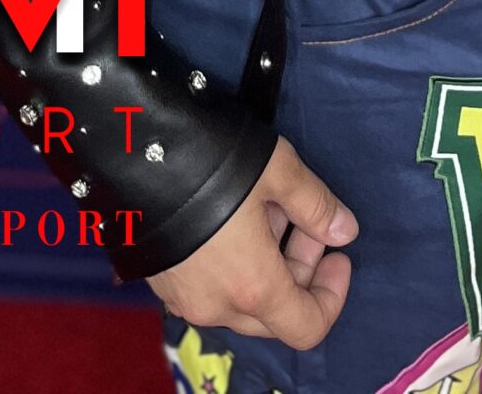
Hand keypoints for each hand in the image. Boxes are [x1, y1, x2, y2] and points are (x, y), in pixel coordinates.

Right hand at [148, 135, 357, 347]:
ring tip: (269, 208)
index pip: (308, 327)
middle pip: (276, 313)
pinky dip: (235, 266)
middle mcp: (218, 306)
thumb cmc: (216, 164)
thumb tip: (346, 232)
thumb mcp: (278, 172)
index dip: (333, 296)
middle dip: (301, 270)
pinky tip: (234, 218)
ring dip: (268, 265)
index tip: (338, 255)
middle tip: (305, 221)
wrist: (135, 154)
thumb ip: (316, 206)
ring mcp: (186, 299)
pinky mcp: (165, 283)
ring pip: (243, 299)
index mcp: (254, 287)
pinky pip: (213, 288)